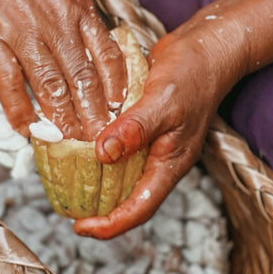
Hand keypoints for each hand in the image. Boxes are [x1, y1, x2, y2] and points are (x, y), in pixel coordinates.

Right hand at [0, 0, 125, 140]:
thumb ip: (78, 11)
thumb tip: (94, 40)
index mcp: (78, 6)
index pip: (108, 56)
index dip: (116, 89)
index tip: (120, 110)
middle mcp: (56, 23)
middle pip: (83, 80)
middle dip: (94, 115)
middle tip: (100, 140)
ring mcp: (23, 34)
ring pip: (51, 88)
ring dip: (62, 120)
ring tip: (69, 141)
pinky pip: (9, 84)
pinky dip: (19, 111)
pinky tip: (25, 129)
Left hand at [74, 7, 244, 237]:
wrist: (206, 46)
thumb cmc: (194, 71)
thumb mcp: (164, 100)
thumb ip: (135, 128)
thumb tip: (104, 154)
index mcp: (171, 162)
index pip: (141, 207)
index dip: (111, 223)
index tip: (80, 227)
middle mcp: (161, 157)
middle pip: (129, 195)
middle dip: (99, 207)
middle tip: (66, 205)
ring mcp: (154, 140)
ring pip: (123, 170)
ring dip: (98, 177)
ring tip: (66, 177)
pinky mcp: (144, 123)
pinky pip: (121, 144)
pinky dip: (101, 147)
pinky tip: (81, 140)